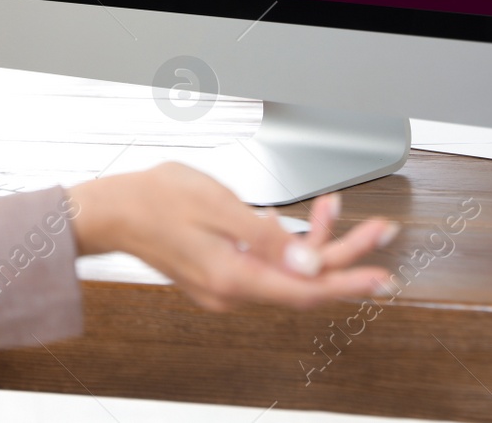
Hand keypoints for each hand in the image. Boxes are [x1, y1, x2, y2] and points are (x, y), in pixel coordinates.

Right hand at [66, 163, 396, 311]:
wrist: (110, 211)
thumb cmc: (152, 200)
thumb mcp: (215, 205)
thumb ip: (265, 236)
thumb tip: (309, 263)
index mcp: (233, 278)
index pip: (306, 290)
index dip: (349, 281)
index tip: (381, 275)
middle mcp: (232, 290)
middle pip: (303, 281)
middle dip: (343, 253)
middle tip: (378, 231)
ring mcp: (225, 285)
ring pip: (287, 272)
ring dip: (315, 242)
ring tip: (336, 208)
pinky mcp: (221, 273)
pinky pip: (266, 266)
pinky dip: (287, 243)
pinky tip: (295, 218)